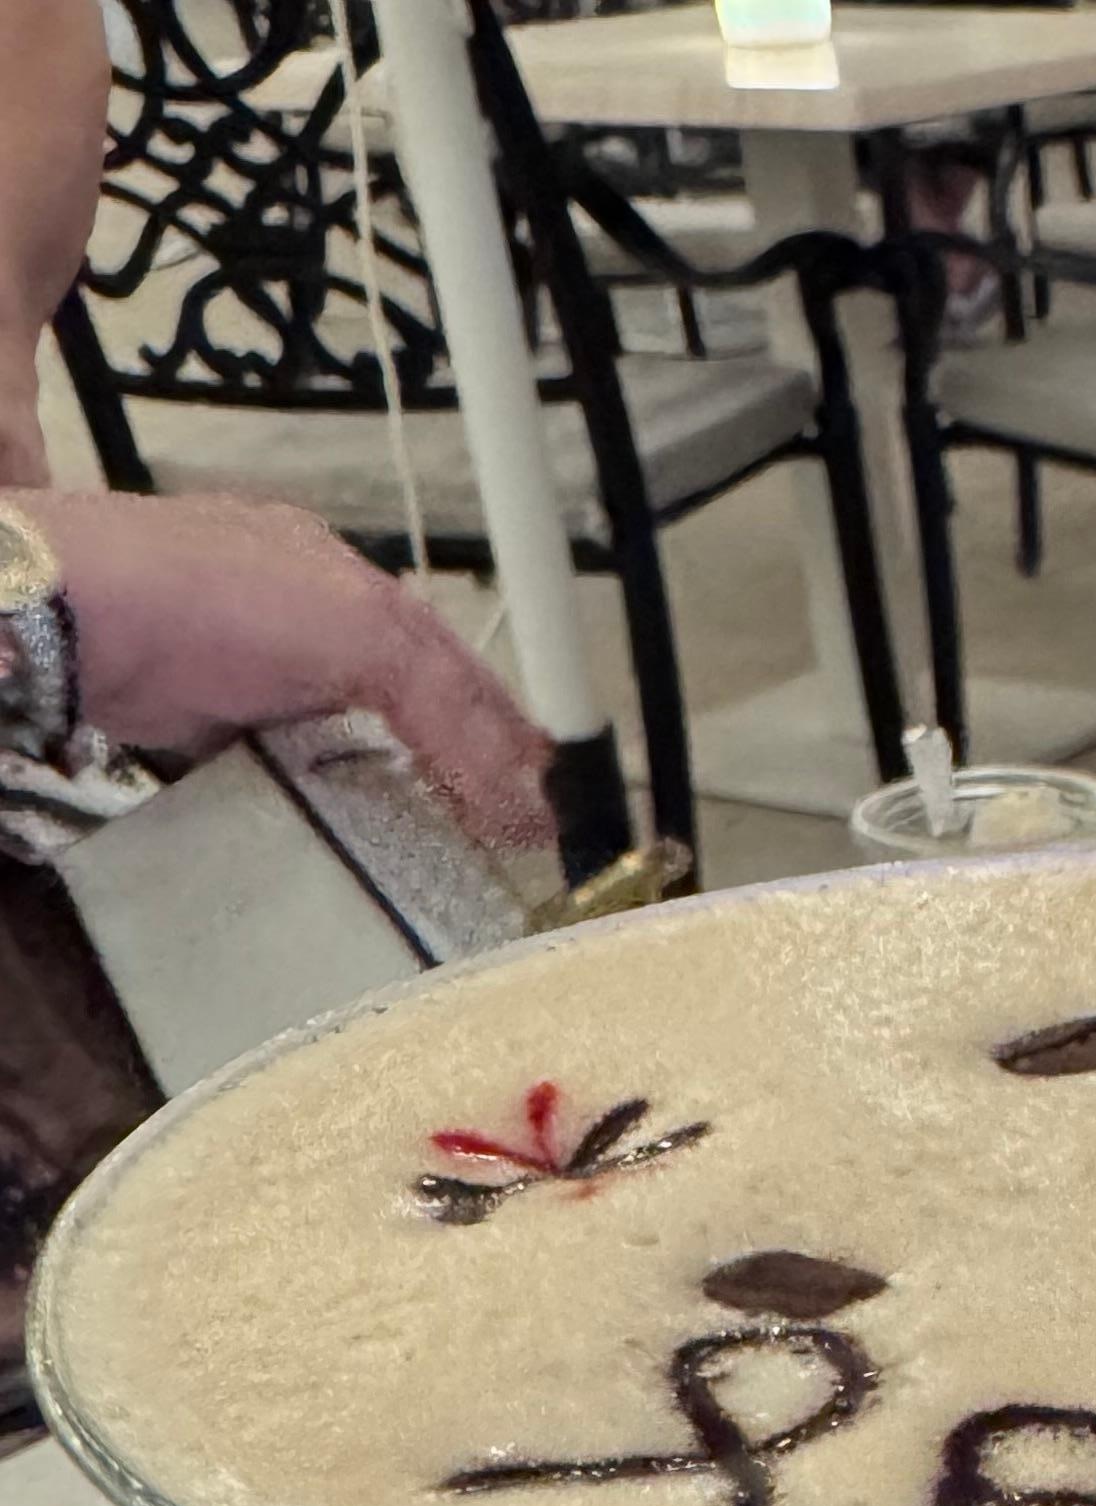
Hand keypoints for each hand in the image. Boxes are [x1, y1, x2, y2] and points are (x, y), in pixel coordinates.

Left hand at [16, 484, 553, 851]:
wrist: (75, 619)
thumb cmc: (204, 593)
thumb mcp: (363, 635)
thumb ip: (449, 712)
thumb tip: (520, 794)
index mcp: (344, 583)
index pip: (451, 666)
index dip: (504, 732)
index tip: (544, 795)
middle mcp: (296, 626)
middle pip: (401, 710)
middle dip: (458, 772)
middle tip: (507, 835)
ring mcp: (244, 681)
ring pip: (342, 753)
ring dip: (389, 803)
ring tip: (439, 856)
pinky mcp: (198, 733)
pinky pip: (280, 788)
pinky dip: (318, 820)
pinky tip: (343, 849)